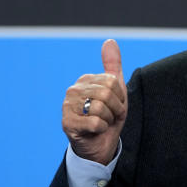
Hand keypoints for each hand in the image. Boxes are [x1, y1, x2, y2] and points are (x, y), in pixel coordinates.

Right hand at [62, 39, 126, 164]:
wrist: (99, 145)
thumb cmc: (108, 117)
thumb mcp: (116, 90)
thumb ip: (112, 65)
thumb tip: (109, 41)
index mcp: (85, 80)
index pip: (112, 82)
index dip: (119, 98)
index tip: (113, 106)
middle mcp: (73, 90)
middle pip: (106, 94)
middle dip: (115, 110)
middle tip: (109, 117)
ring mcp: (67, 106)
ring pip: (100, 108)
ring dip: (108, 120)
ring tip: (102, 124)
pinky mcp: (67, 124)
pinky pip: (95, 123)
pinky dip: (101, 129)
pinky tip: (94, 131)